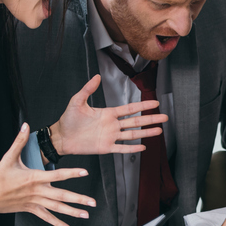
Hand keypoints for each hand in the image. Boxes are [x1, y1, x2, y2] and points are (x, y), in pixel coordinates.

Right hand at [0, 124, 94, 225]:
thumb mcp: (9, 157)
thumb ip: (19, 141)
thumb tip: (26, 126)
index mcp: (34, 177)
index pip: (57, 175)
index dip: (72, 173)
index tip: (85, 173)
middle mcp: (37, 191)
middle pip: (61, 196)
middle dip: (78, 199)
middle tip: (92, 202)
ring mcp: (35, 202)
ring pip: (57, 208)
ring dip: (72, 212)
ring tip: (85, 215)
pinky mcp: (31, 209)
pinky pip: (47, 218)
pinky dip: (57, 223)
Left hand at [50, 75, 168, 155]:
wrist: (61, 137)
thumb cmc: (68, 119)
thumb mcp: (77, 101)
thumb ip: (88, 89)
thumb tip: (97, 77)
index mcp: (108, 113)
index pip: (130, 108)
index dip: (143, 105)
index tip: (155, 102)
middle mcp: (112, 125)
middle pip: (136, 121)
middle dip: (151, 118)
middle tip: (164, 117)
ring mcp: (110, 136)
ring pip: (133, 134)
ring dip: (146, 133)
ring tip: (159, 131)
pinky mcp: (106, 147)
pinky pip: (122, 148)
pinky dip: (133, 148)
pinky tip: (143, 147)